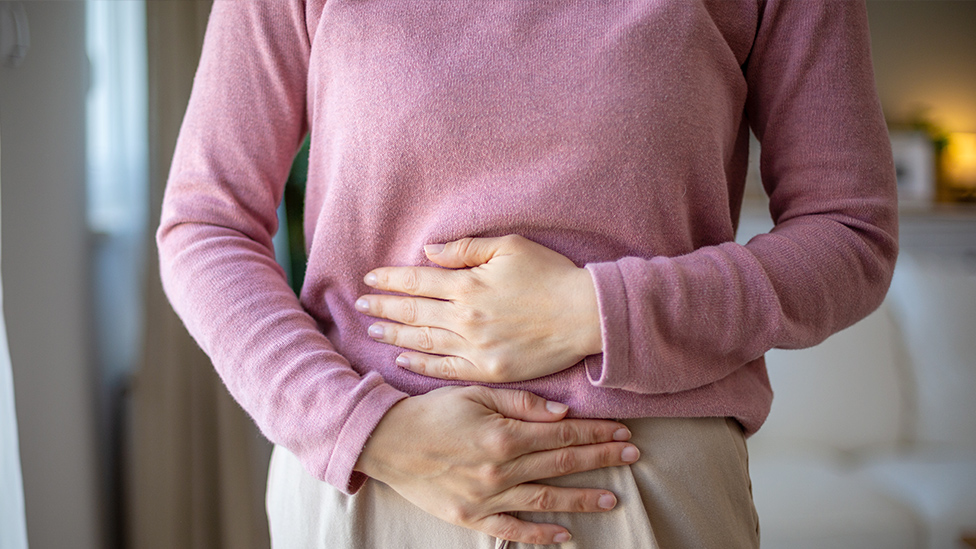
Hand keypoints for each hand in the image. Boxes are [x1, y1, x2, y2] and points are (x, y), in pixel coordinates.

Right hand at [354, 385, 639, 544]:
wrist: (386, 441)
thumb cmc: (431, 412)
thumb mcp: (474, 394)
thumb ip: (521, 404)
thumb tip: (562, 413)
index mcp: (504, 435)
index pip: (563, 434)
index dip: (596, 433)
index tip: (623, 432)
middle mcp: (501, 470)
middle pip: (562, 463)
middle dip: (602, 458)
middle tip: (633, 456)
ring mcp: (487, 497)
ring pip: (546, 500)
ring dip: (583, 498)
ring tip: (614, 498)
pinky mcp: (471, 517)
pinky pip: (512, 530)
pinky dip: (540, 535)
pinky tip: (565, 535)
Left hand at [356, 235, 601, 382]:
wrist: (586, 315)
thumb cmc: (551, 275)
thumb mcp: (510, 247)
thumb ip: (466, 249)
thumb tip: (429, 251)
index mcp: (468, 285)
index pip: (417, 281)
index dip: (390, 279)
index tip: (370, 278)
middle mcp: (465, 318)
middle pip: (412, 312)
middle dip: (382, 307)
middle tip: (360, 305)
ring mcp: (475, 347)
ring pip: (423, 342)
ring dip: (394, 336)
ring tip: (371, 331)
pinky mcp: (488, 370)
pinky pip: (445, 368)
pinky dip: (420, 365)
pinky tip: (402, 360)